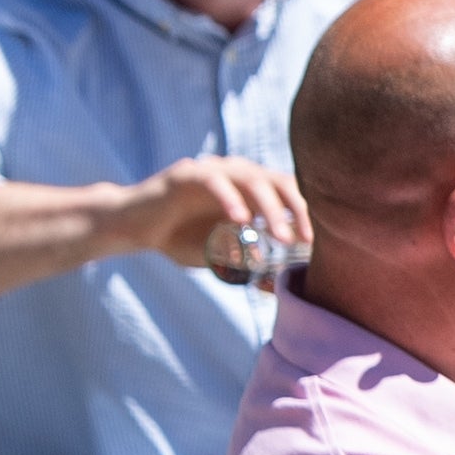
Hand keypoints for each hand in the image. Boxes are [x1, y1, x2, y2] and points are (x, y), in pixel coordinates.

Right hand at [129, 154, 309, 268]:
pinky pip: (213, 181)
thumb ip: (247, 260)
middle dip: (298, 211)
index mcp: (251, 188)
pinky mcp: (186, 173)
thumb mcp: (220, 253)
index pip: (290, 192)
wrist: (134, 227)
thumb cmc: (180, 239)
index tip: (320, 243)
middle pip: (279, 183)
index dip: (308, 214)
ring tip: (280, 237)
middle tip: (307, 241)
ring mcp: (213, 170)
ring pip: (251, 181)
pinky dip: (229, 199)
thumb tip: (278, 284)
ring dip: (270, 209)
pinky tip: (240, 220)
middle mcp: (237, 173)